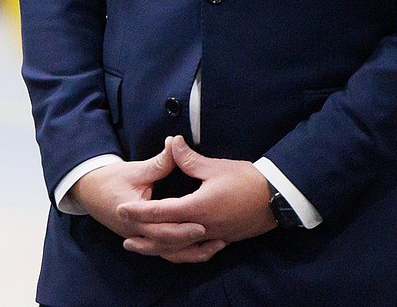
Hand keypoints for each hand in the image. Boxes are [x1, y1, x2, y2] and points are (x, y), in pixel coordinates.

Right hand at [72, 140, 207, 253]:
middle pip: (167, 245)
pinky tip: (202, 248)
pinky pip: (165, 250)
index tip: (203, 225)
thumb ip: (159, 161)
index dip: (181, 228)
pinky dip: (183, 251)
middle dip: (192, 243)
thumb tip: (176, 143)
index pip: (160, 228)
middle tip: (217, 239)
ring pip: (167, 253)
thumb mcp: (135, 169)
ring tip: (216, 247)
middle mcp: (137, 233)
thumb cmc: (112, 179)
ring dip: (191, 253)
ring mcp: (140, 238)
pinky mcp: (144, 238)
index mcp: (134, 217)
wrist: (90, 191)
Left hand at [119, 135, 275, 263]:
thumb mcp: (215, 166)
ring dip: (158, 249)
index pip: (161, 212)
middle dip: (143, 237)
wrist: (275, 197)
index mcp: (197, 208)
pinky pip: (195, 252)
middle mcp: (201, 227)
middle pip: (166, 238)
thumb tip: (170, 142)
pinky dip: (180, 254)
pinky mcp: (221, 240)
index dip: (139, 212)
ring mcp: (212, 237)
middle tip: (124, 236)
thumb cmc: (245, 179)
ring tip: (143, 247)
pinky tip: (174, 251)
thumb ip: (189, 158)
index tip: (122, 210)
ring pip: (179, 250)